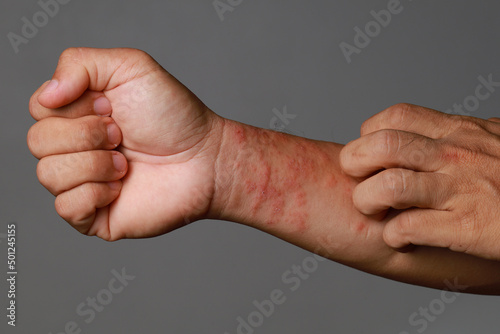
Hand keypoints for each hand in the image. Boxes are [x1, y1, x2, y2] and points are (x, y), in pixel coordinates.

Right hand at [28, 48, 223, 240]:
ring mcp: (82, 183)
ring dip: (96, 163)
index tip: (112, 107)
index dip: (75, 107)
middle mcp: (74, 149)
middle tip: (122, 136)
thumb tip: (46, 95)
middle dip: (88, 134)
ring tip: (126, 162)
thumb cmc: (174, 116)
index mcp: (77, 115)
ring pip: (48, 175)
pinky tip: (122, 187)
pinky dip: (96, 193)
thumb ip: (79, 63)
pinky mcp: (93, 216)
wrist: (204, 158)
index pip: (39, 108)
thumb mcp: (131, 67)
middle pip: (37, 142)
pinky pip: (66, 207)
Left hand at [340, 103, 499, 259]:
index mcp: (460, 132)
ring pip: (389, 186)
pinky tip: (399, 237)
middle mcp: (456, 156)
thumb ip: (462, 134)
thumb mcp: (494, 141)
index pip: (396, 116)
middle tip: (356, 178)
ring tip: (373, 209)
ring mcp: (461, 191)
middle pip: (382, 145)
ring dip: (367, 199)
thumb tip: (433, 129)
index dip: (370, 132)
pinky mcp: (468, 228)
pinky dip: (393, 235)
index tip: (369, 149)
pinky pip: (408, 227)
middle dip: (355, 161)